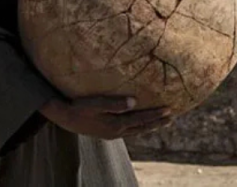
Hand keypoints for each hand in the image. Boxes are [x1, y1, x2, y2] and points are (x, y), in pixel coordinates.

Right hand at [40, 96, 170, 139]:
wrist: (65, 118)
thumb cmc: (80, 106)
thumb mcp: (97, 103)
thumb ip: (116, 103)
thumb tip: (135, 102)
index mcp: (116, 124)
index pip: (141, 120)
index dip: (156, 115)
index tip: (170, 110)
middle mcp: (116, 132)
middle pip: (142, 127)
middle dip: (157, 122)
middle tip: (172, 118)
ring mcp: (112, 134)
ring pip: (136, 131)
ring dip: (150, 126)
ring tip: (161, 121)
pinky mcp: (108, 133)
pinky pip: (129, 131)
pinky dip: (139, 127)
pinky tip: (141, 123)